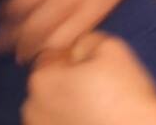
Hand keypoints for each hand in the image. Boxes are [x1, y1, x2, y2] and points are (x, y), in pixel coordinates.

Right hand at [0, 0, 146, 61]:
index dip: (41, 52)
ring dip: (6, 21)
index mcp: (96, 5)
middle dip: (18, 45)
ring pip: (19, 9)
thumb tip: (71, 33)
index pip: (60, 41)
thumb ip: (95, 11)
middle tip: (9, 48)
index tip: (31, 56)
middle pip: (35, 30)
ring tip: (2, 26)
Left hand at [23, 33, 155, 124]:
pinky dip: (71, 122)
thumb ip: (87, 40)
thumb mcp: (112, 48)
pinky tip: (94, 121)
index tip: (95, 65)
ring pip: (52, 110)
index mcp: (42, 80)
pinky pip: (60, 124)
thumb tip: (78, 48)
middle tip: (98, 86)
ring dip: (67, 106)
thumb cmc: (124, 94)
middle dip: (67, 82)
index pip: (52, 58)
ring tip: (98, 107)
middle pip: (49, 85)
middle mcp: (31, 108)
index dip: (75, 57)